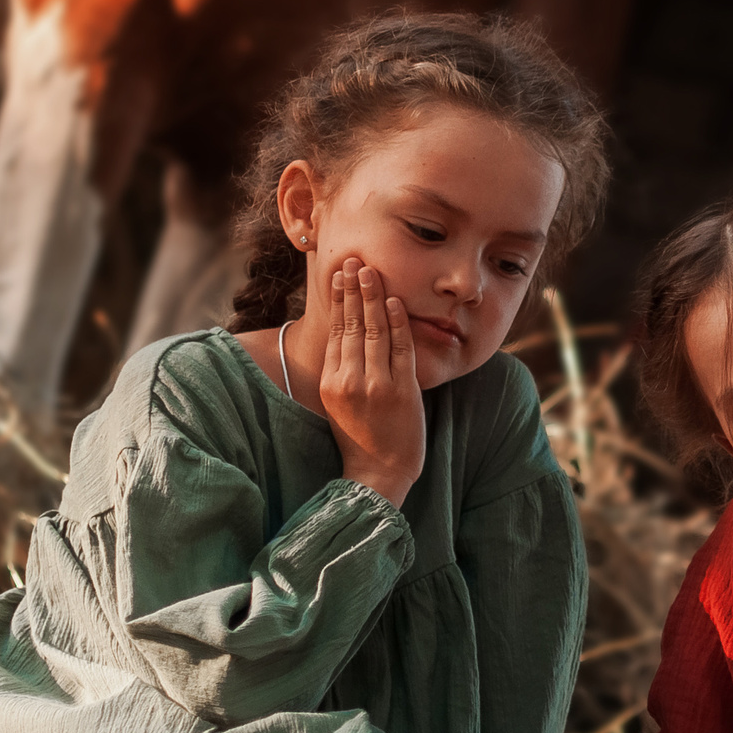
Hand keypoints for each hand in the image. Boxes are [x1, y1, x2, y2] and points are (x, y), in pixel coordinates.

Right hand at [321, 258, 424, 502]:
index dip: (338, 300)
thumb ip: (340, 370)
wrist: (379, 472)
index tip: (339, 275)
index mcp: (332, 382)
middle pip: (352, 325)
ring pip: (374, 331)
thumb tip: (344, 334)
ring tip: (371, 271)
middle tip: (354, 260)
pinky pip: (400, 349)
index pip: (335, 331)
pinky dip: (397, 322)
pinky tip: (395, 301)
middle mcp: (349, 380)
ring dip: (374, 297)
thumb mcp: (339, 402)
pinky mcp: (401, 391)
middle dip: (353, 289)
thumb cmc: (360, 436)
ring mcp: (376, 385)